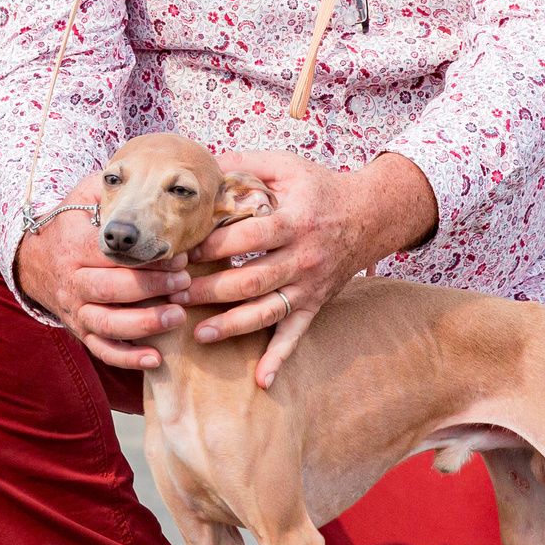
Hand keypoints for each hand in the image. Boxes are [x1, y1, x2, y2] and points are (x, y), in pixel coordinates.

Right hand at [13, 169, 191, 370]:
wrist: (35, 260)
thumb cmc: (72, 224)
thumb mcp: (82, 195)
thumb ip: (108, 185)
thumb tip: (139, 171)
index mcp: (74, 246)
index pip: (110, 255)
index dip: (146, 258)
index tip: (180, 254)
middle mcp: (71, 281)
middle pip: (110, 289)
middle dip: (150, 287)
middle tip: (184, 282)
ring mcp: (75, 309)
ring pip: (107, 323)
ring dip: (144, 324)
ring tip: (177, 316)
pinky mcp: (80, 330)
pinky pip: (101, 350)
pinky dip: (127, 359)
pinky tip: (156, 359)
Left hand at [183, 150, 436, 389]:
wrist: (371, 213)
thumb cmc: (320, 187)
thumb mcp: (285, 165)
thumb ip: (242, 164)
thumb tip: (198, 164)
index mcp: (294, 220)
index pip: (249, 237)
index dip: (214, 246)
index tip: (181, 252)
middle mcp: (304, 256)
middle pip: (251, 279)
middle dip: (210, 290)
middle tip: (173, 295)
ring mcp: (311, 284)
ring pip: (268, 311)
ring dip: (233, 326)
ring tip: (200, 335)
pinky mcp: (316, 302)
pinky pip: (297, 334)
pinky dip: (280, 358)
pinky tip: (262, 380)